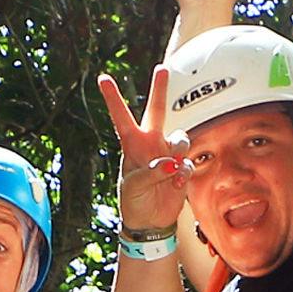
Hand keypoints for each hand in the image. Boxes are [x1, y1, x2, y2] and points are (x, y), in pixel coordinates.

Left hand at [97, 66, 187, 237]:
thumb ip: (150, 172)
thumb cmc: (133, 203)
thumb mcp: (133, 187)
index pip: (122, 117)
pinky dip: (184, 173)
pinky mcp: (182, 169)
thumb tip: (169, 163)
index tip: (103, 79)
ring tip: (172, 167)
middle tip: (161, 69)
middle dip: (159, 90)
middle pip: (157, 111)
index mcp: (132, 145)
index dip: (113, 98)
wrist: (149, 222)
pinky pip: (188, 163)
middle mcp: (151, 145)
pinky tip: (176, 183)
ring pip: (180, 138)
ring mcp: (168, 155)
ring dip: (179, 148)